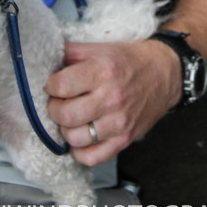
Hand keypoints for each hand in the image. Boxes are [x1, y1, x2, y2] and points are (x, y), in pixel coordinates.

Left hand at [45, 39, 180, 165]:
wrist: (163, 73)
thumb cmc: (127, 60)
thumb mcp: (98, 48)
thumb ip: (69, 52)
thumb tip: (44, 57)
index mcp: (102, 71)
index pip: (60, 86)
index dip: (51, 85)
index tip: (54, 84)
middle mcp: (111, 98)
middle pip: (65, 115)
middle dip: (54, 109)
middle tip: (58, 102)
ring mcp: (119, 122)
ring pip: (76, 139)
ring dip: (65, 130)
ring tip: (70, 119)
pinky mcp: (125, 139)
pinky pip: (93, 158)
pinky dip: (80, 152)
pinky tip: (79, 139)